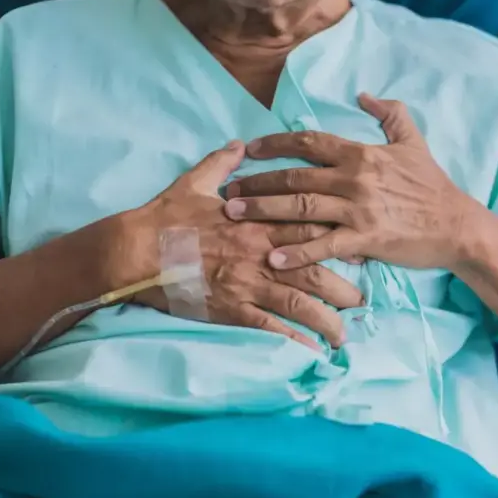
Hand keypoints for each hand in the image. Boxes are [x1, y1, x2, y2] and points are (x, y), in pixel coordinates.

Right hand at [112, 141, 363, 348]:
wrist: (133, 250)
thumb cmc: (164, 217)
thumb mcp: (193, 182)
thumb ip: (221, 164)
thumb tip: (238, 145)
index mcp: (257, 221)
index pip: (309, 227)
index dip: (339, 238)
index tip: (360, 248)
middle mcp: (260, 252)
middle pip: (315, 269)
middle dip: (344, 287)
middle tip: (364, 301)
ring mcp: (246, 282)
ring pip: (300, 302)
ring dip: (327, 319)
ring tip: (344, 336)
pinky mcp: (230, 308)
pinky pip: (269, 328)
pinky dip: (293, 341)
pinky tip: (312, 353)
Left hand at [222, 94, 476, 270]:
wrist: (456, 225)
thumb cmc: (432, 186)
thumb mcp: (413, 142)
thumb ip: (389, 113)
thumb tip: (364, 94)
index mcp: (360, 154)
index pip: (308, 143)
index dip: (274, 144)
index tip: (248, 149)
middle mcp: (354, 178)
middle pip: (294, 177)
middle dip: (257, 182)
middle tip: (229, 190)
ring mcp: (358, 210)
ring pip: (301, 207)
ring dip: (264, 211)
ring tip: (235, 216)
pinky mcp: (366, 239)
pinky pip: (324, 245)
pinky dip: (297, 252)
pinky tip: (273, 259)